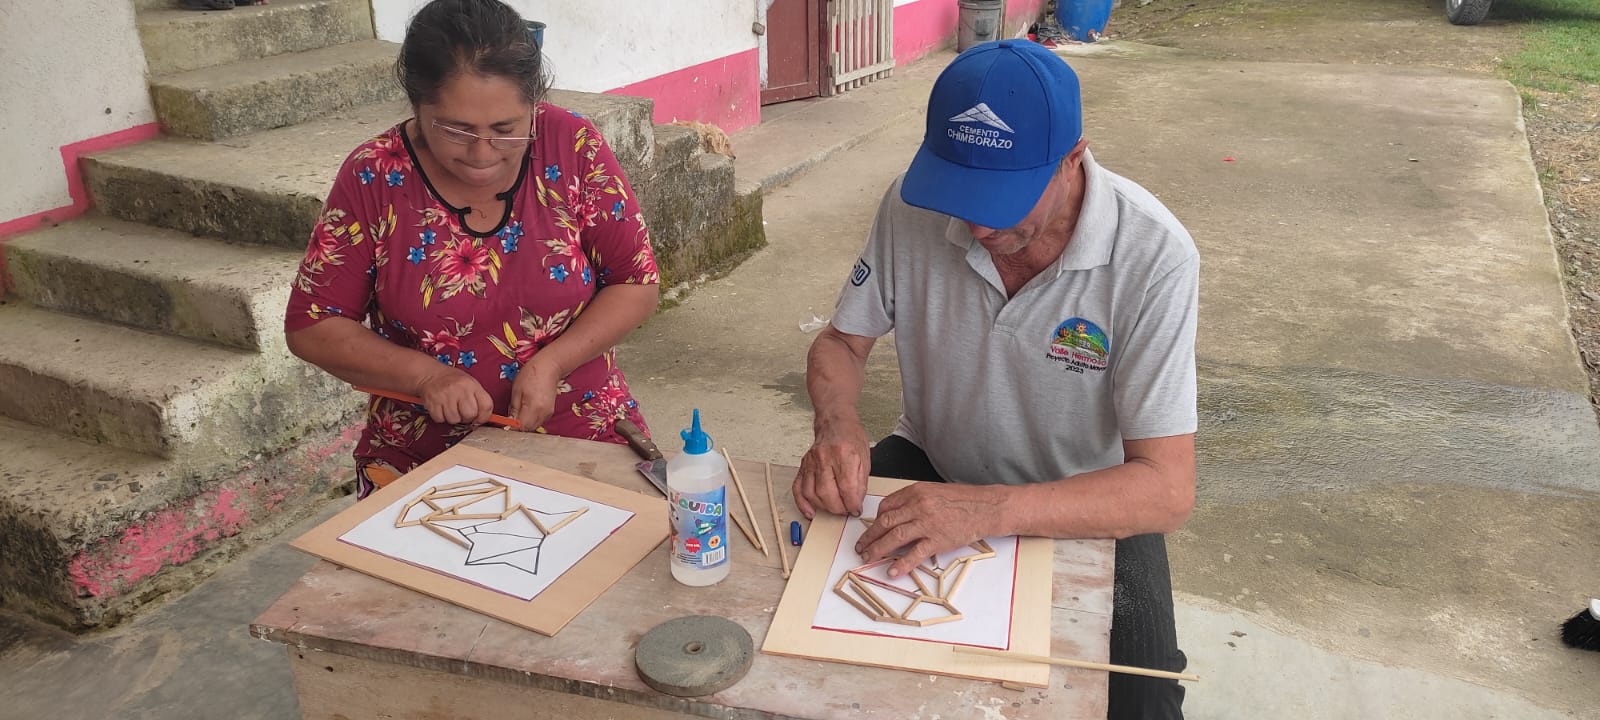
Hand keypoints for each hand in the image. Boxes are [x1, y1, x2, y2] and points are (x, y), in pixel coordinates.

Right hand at [414, 366, 493, 424]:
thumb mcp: (470, 383)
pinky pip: (440, 419)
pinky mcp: (432, 403)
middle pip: (470, 415)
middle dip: (467, 418)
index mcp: (471, 384)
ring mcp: (445, 396)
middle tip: (462, 412)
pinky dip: (441, 417)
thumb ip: (478, 398)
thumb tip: (483, 418)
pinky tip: (441, 408)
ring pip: (454, 419)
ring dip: (453, 418)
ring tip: (451, 408)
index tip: (479, 418)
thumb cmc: (453, 380)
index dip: (484, 416)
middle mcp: (459, 389)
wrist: (430, 374)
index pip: (486, 405)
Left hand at [508, 355, 561, 431]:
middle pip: (527, 429)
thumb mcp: (516, 390)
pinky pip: (538, 422)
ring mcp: (548, 414)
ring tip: (517, 413)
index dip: (510, 428)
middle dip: (517, 427)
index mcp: (534, 408)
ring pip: (532, 427)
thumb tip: (509, 422)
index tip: (504, 424)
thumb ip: (513, 409)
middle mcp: (543, 414)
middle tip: (508, 418)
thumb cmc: (532, 374)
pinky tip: (526, 411)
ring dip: (523, 424)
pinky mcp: (550, 412)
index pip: (520, 427)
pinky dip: (530, 420)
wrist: (549, 367)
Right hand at [793, 421, 870, 517]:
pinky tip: (811, 511)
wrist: (835, 423)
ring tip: (834, 508)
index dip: (852, 504)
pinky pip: (798, 488)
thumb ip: (860, 482)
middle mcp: (825, 458)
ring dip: (824, 507)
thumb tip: (855, 503)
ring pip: (812, 493)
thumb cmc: (851, 438)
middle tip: (846, 510)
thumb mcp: (864, 459)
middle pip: (827, 493)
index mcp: (844, 454)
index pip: (847, 487)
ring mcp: (811, 462)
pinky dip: (803, 503)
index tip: (855, 510)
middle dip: (838, 508)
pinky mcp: (803, 466)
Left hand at [855, 483, 1005, 577]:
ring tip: (867, 558)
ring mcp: (927, 524)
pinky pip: (914, 554)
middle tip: (860, 546)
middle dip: (869, 537)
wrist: (985, 507)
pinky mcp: (938, 540)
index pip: (886, 506)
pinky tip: (891, 571)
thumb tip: (895, 515)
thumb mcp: (934, 491)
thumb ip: (914, 500)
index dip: (875, 520)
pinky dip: (901, 564)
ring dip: (877, 550)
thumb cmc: (962, 499)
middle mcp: (918, 506)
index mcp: (915, 492)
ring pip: (894, 538)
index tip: (872, 529)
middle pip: (885, 523)